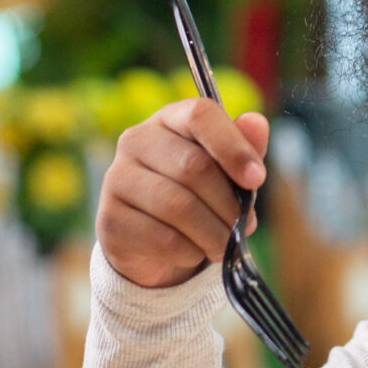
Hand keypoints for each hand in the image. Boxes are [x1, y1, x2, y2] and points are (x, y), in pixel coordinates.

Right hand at [96, 97, 269, 288]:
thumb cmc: (198, 194)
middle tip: (246, 226)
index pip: (201, 115)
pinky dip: (189, 252)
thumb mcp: (227, 170)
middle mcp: (137, 140)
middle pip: (194, 167)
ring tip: (226, 244)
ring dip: (213, 233)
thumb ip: (244, 147)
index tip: (257, 179)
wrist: (152, 241)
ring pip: (178, 206)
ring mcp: (117, 178)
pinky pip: (161, 238)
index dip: (233, 146)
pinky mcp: (110, 218)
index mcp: (170, 119)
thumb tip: (256, 122)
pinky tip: (195, 252)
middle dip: (229, 204)